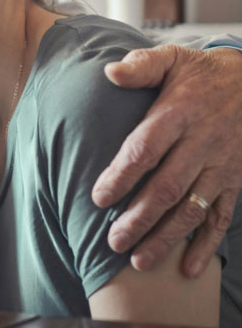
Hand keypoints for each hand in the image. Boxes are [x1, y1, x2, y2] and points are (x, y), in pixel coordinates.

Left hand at [92, 45, 241, 276]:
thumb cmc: (200, 72)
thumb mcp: (172, 59)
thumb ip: (141, 65)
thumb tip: (110, 72)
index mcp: (179, 114)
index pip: (146, 150)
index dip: (122, 175)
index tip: (99, 198)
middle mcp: (201, 144)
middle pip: (167, 187)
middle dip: (139, 218)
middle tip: (113, 241)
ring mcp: (221, 165)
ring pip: (192, 208)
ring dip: (167, 238)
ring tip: (139, 262)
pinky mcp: (236, 180)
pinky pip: (222, 216)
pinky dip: (207, 244)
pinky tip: (189, 269)